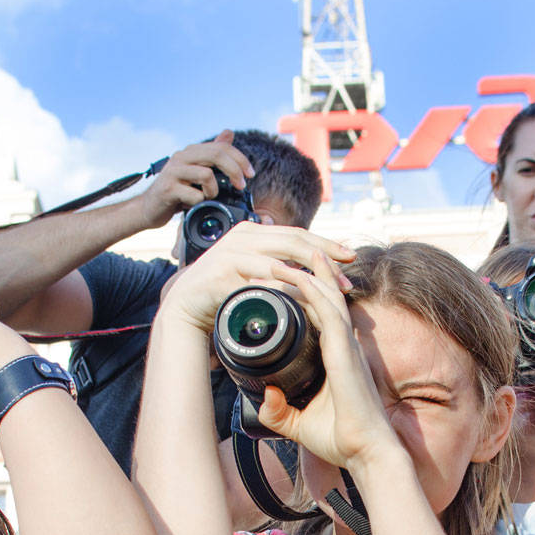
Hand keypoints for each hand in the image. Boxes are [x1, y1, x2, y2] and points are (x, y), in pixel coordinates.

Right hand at [139, 130, 255, 228]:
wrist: (149, 209)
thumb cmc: (176, 191)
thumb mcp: (196, 170)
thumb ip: (212, 153)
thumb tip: (229, 132)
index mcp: (191, 152)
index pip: (221, 146)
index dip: (240, 159)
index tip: (250, 174)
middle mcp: (182, 157)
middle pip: (216, 154)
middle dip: (235, 170)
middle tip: (241, 185)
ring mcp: (173, 172)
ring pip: (206, 174)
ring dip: (214, 190)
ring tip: (208, 198)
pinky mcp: (168, 189)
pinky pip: (194, 194)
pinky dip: (200, 202)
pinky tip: (194, 205)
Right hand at [156, 224, 354, 335]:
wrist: (185, 304)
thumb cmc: (223, 288)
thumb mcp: (249, 266)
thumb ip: (273, 258)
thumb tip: (309, 257)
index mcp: (253, 230)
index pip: (297, 233)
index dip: (326, 244)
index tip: (350, 257)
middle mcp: (242, 237)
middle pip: (293, 242)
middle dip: (325, 259)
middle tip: (346, 279)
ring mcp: (230, 255)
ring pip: (279, 264)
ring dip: (308, 281)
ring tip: (330, 294)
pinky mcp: (221, 277)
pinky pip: (258, 286)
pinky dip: (281, 295)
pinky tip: (299, 304)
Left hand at [254, 251, 402, 475]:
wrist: (365, 454)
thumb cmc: (341, 439)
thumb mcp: (299, 423)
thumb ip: (279, 411)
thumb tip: (266, 397)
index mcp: (336, 356)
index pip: (319, 314)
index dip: (302, 293)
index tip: (277, 281)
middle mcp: (344, 345)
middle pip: (324, 298)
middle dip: (300, 276)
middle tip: (272, 262)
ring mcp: (346, 346)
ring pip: (325, 298)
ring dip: (302, 276)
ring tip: (277, 261)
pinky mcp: (345, 353)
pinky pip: (330, 314)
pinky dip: (314, 292)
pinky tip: (300, 278)